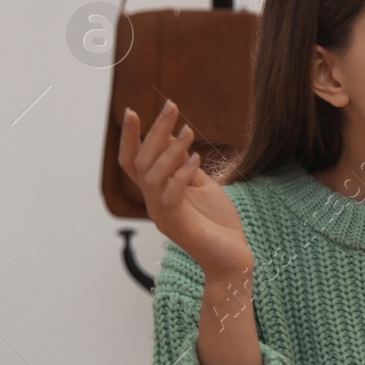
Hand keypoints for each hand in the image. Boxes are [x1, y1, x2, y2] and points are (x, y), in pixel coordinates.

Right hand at [118, 100, 252, 278]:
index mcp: (157, 192)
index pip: (134, 161)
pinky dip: (181, 175)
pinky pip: (171, 196)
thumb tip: (174, 135)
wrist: (233, 258)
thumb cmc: (218, 222)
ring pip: (152, 177)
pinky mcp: (179, 225)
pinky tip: (195, 158)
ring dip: (169, 150)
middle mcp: (154, 203)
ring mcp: (163, 215)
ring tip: (189, 131)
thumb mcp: (203, 186)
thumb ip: (186, 164)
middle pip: (141, 162)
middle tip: (171, 107)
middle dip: (154, 131)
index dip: (131, 137)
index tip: (134, 110)